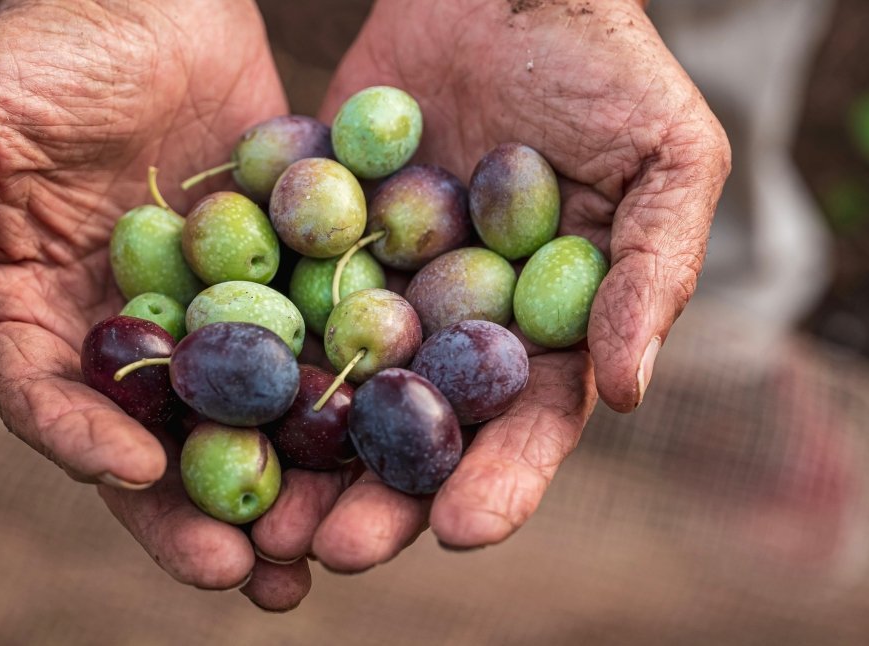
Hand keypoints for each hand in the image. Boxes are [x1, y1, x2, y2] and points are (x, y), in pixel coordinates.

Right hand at [0, 0, 310, 609]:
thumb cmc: (41, 47)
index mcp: (30, 312)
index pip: (45, 396)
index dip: (82, 439)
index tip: (132, 473)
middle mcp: (116, 334)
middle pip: (148, 441)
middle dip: (188, 513)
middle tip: (240, 574)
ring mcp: (201, 317)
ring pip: (232, 422)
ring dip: (269, 490)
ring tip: (308, 556)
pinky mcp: (274, 287)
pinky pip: (303, 354)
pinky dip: (330, 408)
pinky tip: (370, 456)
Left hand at [251, 0, 730, 569]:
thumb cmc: (606, 66)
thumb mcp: (666, 158)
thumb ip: (653, 271)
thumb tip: (631, 391)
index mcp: (542, 330)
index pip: (525, 424)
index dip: (498, 482)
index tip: (458, 530)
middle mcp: (455, 326)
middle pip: (418, 431)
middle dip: (379, 496)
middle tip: (332, 549)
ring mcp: (380, 286)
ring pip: (335, 388)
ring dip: (299, 455)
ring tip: (259, 512)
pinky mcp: (313, 239)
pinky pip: (277, 298)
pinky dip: (242, 349)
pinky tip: (203, 396)